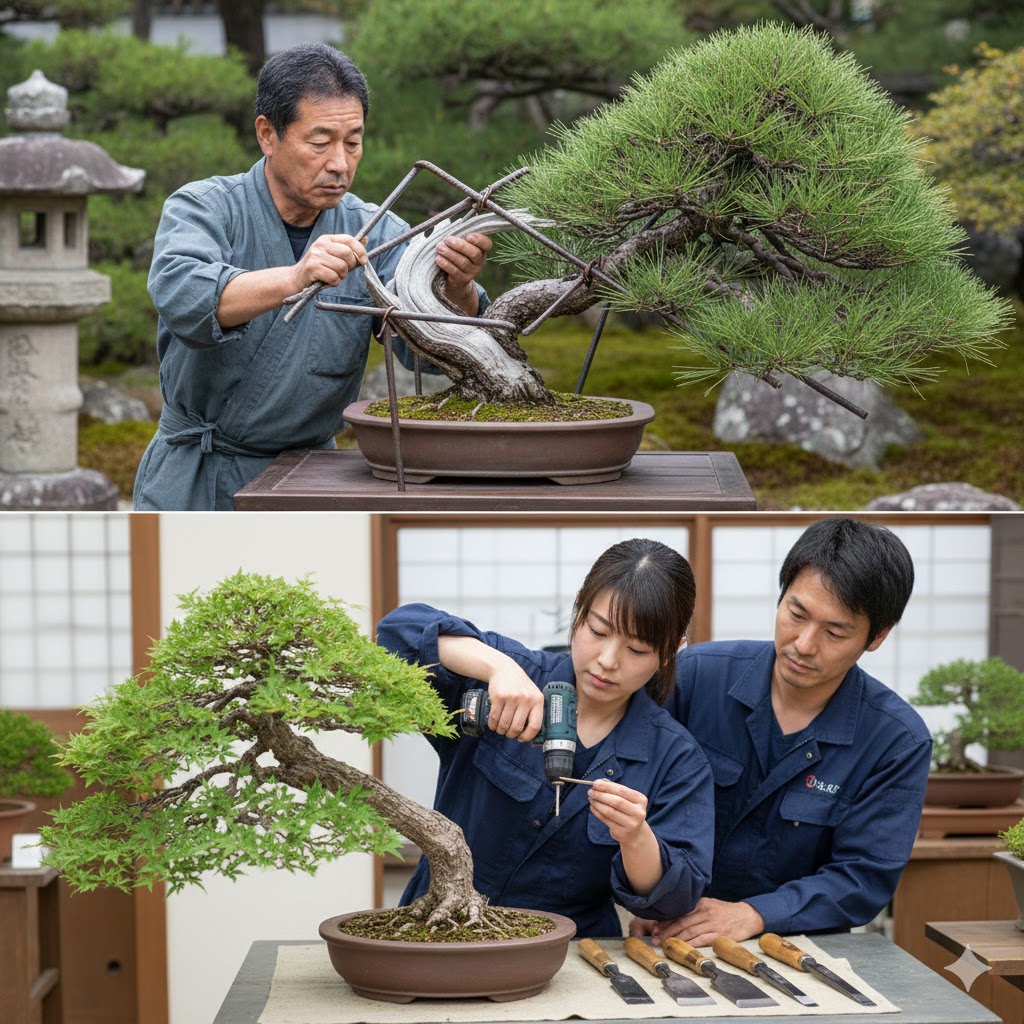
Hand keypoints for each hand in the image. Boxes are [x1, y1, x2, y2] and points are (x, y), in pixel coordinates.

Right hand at [294, 233, 366, 290]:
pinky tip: (326, 281)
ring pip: (342, 267)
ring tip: (333, 277)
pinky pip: (333, 277)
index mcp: (327, 239)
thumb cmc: (319, 269)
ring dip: (341, 276)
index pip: (349, 239)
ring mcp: (315, 255)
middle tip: (343, 272)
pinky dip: (333, 283)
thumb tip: (366, 239)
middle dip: (350, 266)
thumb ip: (349, 250)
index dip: (360, 250)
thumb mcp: (333, 256)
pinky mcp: (312, 268)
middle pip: (347, 253)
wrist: (295, 279)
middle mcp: (321, 244)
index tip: (364, 261)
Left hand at [436, 231, 491, 314]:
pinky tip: (438, 259)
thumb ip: (458, 234)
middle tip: (447, 239)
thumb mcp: (460, 244)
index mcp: (481, 250)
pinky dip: (446, 264)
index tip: (468, 236)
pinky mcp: (463, 280)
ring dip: (450, 254)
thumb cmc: (456, 255)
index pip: (487, 244)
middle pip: (474, 253)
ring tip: (439, 247)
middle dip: (460, 246)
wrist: (455, 280)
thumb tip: (448, 223)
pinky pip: (455, 272)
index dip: (479, 240)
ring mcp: (472, 272)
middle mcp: (480, 262)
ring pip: (463, 262)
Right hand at [486, 662, 543, 741]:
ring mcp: (512, 697)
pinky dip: (492, 724)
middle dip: (510, 734)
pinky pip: (494, 717)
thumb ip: (533, 711)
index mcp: (537, 700)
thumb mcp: (532, 695)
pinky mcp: (499, 697)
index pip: (535, 725)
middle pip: (517, 727)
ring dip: (500, 730)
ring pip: (505, 724)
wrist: (505, 669)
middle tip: (508, 733)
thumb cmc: (519, 686)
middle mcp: (526, 699)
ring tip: (500, 729)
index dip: (527, 736)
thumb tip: (530, 734)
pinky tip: (493, 724)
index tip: (521, 739)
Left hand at [587, 780, 648, 844]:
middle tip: (590, 791)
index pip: (622, 791)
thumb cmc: (628, 810)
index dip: (607, 786)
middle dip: (601, 795)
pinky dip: (597, 812)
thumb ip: (615, 789)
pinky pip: (606, 820)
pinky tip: (592, 807)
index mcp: (641, 800)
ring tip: (591, 798)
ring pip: (610, 812)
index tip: (595, 783)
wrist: (635, 833)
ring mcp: (631, 824)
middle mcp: (638, 813)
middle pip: (616, 801)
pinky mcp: (622, 833)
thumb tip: (599, 782)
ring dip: (597, 803)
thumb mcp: (627, 798)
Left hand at [629, 897, 764, 947]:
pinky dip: (691, 944)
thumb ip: (693, 909)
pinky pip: (702, 940)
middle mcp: (705, 912)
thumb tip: (673, 917)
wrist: (747, 916)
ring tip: (664, 945)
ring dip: (675, 939)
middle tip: (655, 939)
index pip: (679, 912)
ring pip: (689, 931)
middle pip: (681, 922)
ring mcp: (712, 923)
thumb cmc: (725, 912)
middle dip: (666, 931)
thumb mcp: (709, 905)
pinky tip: (682, 949)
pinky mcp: (720, 935)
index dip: (666, 921)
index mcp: (700, 903)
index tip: (655, 928)